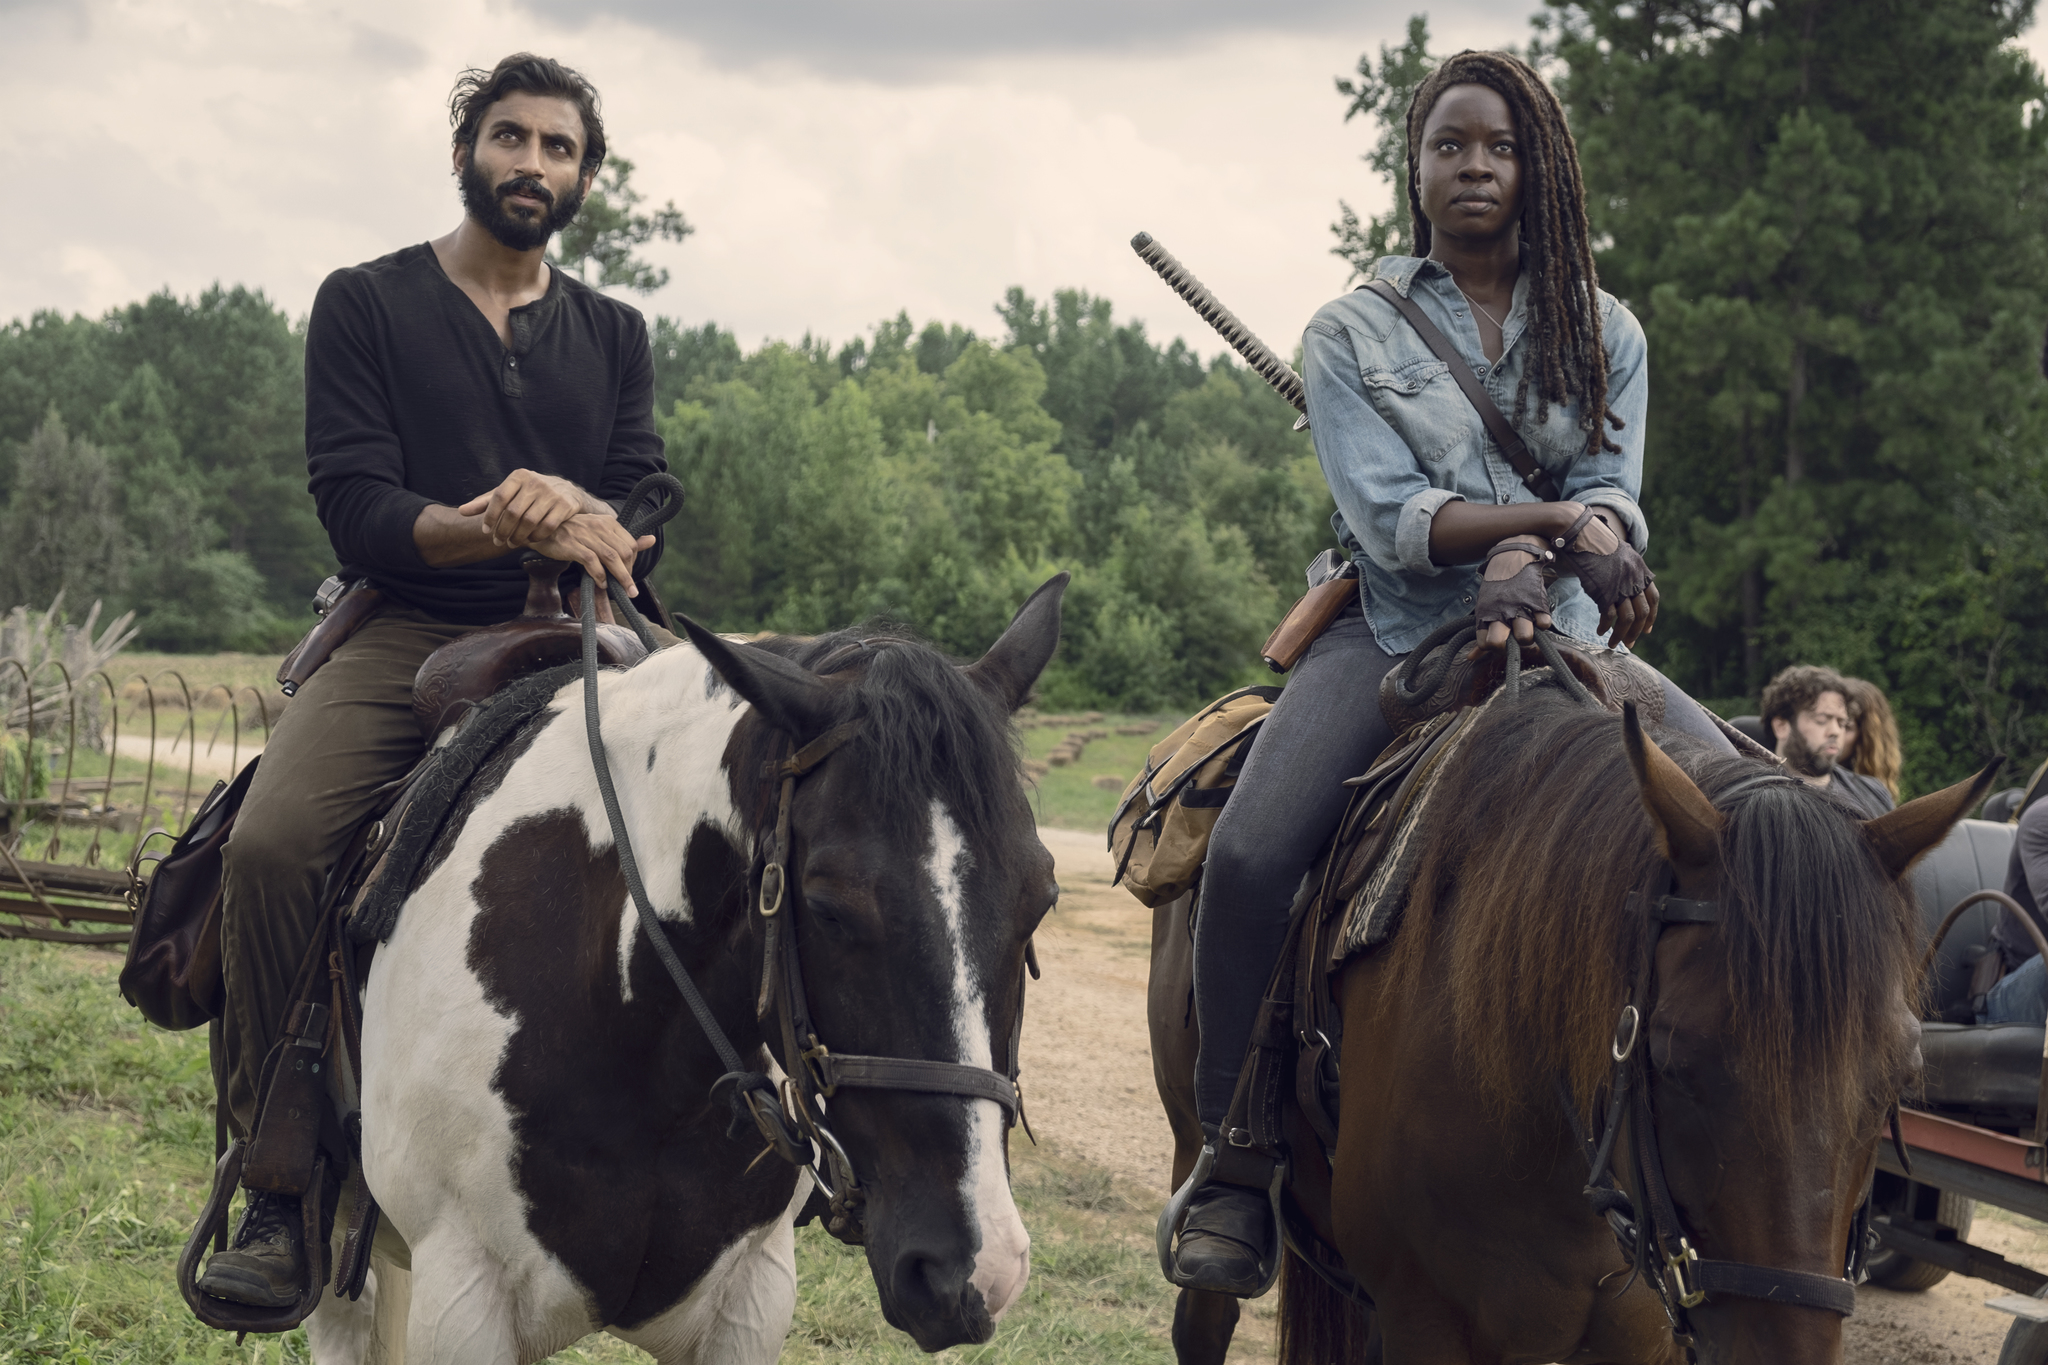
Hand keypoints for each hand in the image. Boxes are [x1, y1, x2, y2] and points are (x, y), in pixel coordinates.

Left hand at [458, 469, 605, 549]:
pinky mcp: (565, 505)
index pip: (499, 497)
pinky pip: (547, 526)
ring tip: (511, 544)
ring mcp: (552, 494)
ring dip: (518, 536)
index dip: (490, 515)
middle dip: (503, 530)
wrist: (566, 491)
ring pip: (530, 521)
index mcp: (519, 476)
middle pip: (514, 511)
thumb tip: (461, 511)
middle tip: (498, 542)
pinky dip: (536, 536)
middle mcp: (536, 482)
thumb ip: (486, 501)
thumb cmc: (530, 493)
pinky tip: (529, 541)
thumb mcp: (509, 492)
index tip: (486, 530)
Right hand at [527, 512, 655, 599]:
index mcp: (608, 522)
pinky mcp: (572, 545)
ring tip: (623, 591)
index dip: (633, 562)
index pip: (630, 543)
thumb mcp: (600, 532)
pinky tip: (601, 583)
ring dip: (620, 577)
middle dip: (628, 573)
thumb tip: (650, 540)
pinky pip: (592, 562)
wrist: (544, 529)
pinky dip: (599, 575)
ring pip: (611, 557)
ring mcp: (585, 535)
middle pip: (623, 552)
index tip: (628, 574)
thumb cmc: (573, 532)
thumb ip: (624, 539)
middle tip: (627, 587)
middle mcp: (599, 526)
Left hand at [1471, 539, 1553, 655]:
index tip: (1495, 641)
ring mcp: (1520, 609)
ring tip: (1525, 627)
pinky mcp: (1538, 602)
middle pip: (1498, 643)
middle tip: (1510, 639)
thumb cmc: (1497, 589)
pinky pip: (1544, 623)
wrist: (1512, 557)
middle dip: (1505, 647)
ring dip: (1526, 636)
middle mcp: (1501, 614)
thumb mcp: (1484, 607)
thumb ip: (1480, 633)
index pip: (1483, 643)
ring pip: (1524, 636)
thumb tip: (1470, 659)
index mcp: (1486, 614)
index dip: (1489, 646)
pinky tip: (1538, 618)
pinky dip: (1543, 623)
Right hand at [1557, 509, 1657, 647]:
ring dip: (1621, 635)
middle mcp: (1634, 581)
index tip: (1646, 630)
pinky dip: (1606, 627)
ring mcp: (1620, 587)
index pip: (1653, 599)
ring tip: (1613, 643)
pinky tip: (1600, 631)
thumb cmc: (1599, 545)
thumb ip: (1630, 571)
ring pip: (1627, 618)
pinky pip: (1609, 616)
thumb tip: (1631, 586)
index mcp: (1640, 572)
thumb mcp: (1623, 555)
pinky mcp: (1604, 592)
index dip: (1651, 617)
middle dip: (1636, 631)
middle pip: (1642, 613)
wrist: (1586, 536)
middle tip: (1629, 643)